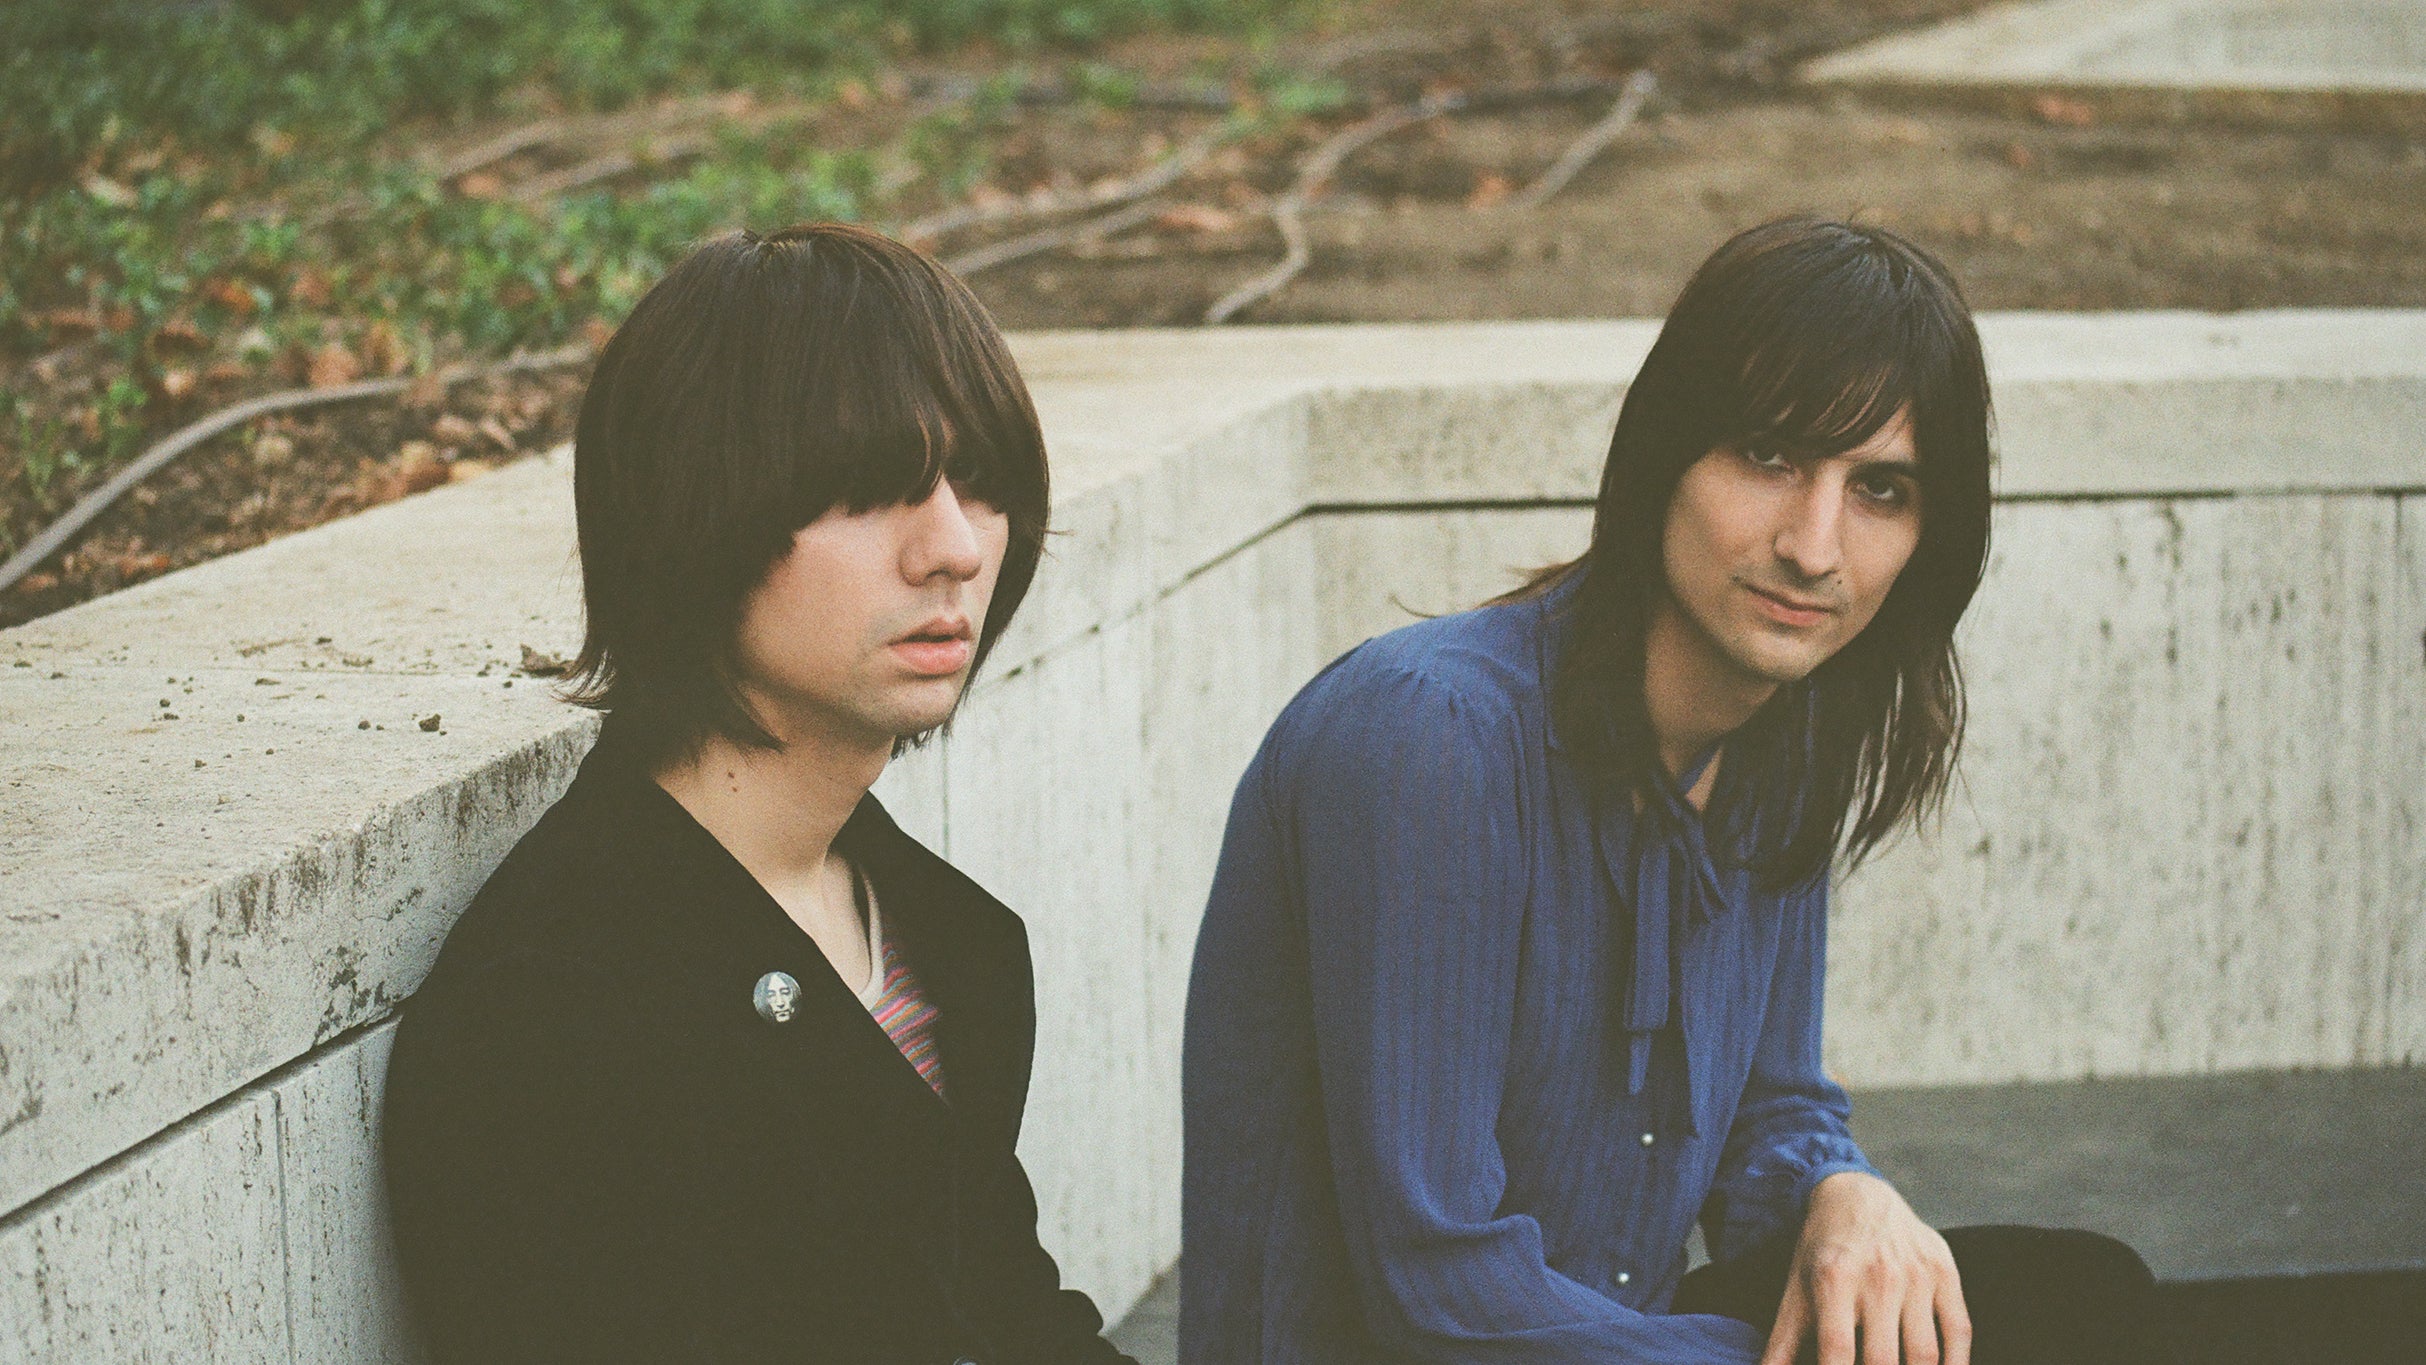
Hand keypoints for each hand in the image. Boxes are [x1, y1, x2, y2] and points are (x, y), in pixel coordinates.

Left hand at [1757, 1172, 1968, 1364]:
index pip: (1836, 1351)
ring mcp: (1916, 1275)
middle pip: (1883, 1359)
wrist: (1859, 1196)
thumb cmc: (1824, 1251)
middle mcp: (1878, 1276)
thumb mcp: (1795, 1290)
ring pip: (1924, 1354)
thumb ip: (1781, 1343)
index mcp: (1834, 1280)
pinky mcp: (1945, 1273)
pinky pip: (1959, 1332)